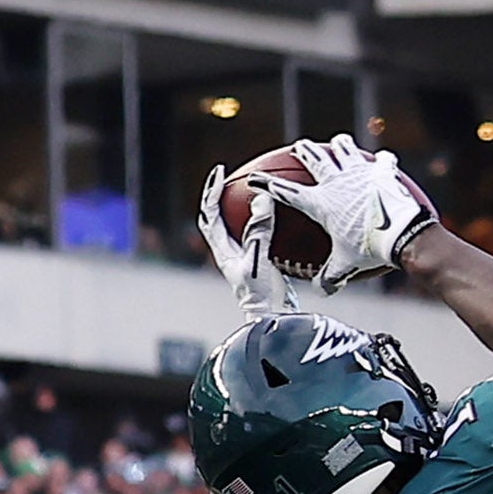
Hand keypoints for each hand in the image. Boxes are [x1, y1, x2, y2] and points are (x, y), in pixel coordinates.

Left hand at [192, 163, 271, 296]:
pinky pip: (259, 236)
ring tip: (253, 190)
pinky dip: (265, 222)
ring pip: (237, 226)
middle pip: (216, 218)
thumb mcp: (260, 259)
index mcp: (223, 251)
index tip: (220, 172)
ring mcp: (244, 260)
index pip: (210, 214)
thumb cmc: (262, 296)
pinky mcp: (260, 264)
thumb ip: (259, 231)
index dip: (212, 191)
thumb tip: (262, 200)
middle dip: (219, 196)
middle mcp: (230, 253)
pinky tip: (282, 216)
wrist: (274, 321)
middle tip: (229, 178)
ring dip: (240, 207)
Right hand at [271, 135, 437, 288]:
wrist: (400, 231)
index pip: (286, 192)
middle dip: (304, 150)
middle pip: (314, 158)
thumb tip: (322, 290)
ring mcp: (359, 173)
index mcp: (320, 203)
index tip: (255, 178)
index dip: (267, 185)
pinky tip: (383, 159)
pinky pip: (380, 161)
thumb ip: (331, 277)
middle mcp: (336, 182)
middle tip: (300, 147)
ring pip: (344, 149)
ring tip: (338, 142)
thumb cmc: (369, 247)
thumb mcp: (346, 264)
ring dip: (340, 145)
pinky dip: (380, 160)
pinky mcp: (381, 171)